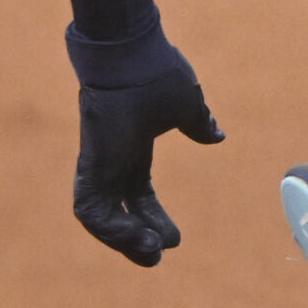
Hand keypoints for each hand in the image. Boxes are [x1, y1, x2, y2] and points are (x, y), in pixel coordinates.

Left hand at [71, 45, 225, 266]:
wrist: (132, 51)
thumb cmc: (157, 72)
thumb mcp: (186, 105)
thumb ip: (199, 124)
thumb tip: (217, 136)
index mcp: (133, 147)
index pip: (138, 193)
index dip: (153, 217)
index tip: (175, 239)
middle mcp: (113, 159)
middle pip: (121, 211)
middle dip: (138, 237)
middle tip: (159, 256)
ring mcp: (99, 163)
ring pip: (102, 218)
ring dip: (124, 240)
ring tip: (151, 253)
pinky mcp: (90, 165)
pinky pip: (90, 211)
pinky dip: (110, 228)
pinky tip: (136, 237)